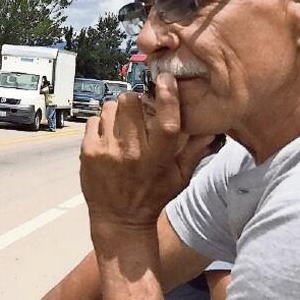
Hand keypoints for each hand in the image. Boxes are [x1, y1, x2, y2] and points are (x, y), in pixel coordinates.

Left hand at [79, 72, 215, 230]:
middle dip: (136, 102)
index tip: (166, 80)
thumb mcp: (180, 177)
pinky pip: (94, 120)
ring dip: (118, 112)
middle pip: (131, 101)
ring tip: (123, 128)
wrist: (120, 220)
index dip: (167, 95)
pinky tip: (110, 138)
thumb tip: (211, 125)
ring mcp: (108, 150)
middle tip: (139, 113)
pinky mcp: (89, 151)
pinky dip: (102, 125)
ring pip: (111, 107)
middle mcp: (133, 151)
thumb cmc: (153, 197)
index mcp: (159, 157)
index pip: (167, 119)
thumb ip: (195, 149)